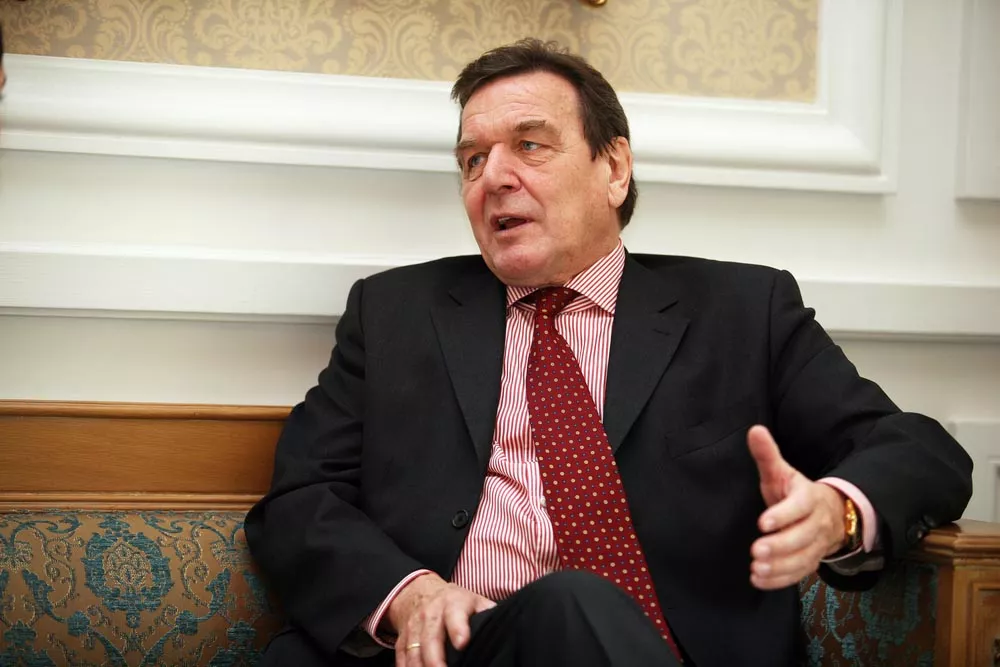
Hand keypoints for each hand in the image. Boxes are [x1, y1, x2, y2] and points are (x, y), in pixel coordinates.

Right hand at [388, 572, 495, 666]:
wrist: (419, 592)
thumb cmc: (455, 602)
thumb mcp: (474, 601)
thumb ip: (487, 614)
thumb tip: (509, 627)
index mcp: (453, 604)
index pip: (455, 614)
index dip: (458, 628)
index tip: (463, 643)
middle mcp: (431, 615)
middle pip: (430, 639)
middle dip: (436, 660)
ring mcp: (414, 628)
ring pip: (413, 652)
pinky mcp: (403, 641)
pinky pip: (402, 659)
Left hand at [747, 425, 846, 589]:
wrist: (829, 514)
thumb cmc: (795, 492)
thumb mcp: (782, 472)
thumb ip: (768, 455)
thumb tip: (754, 429)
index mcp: (809, 498)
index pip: (800, 507)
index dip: (783, 515)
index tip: (762, 522)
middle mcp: (816, 524)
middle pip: (802, 537)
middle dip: (780, 546)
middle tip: (756, 551)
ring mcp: (815, 546)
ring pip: (802, 559)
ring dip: (779, 566)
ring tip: (756, 568)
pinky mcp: (810, 562)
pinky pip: (799, 574)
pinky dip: (780, 580)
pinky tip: (759, 580)